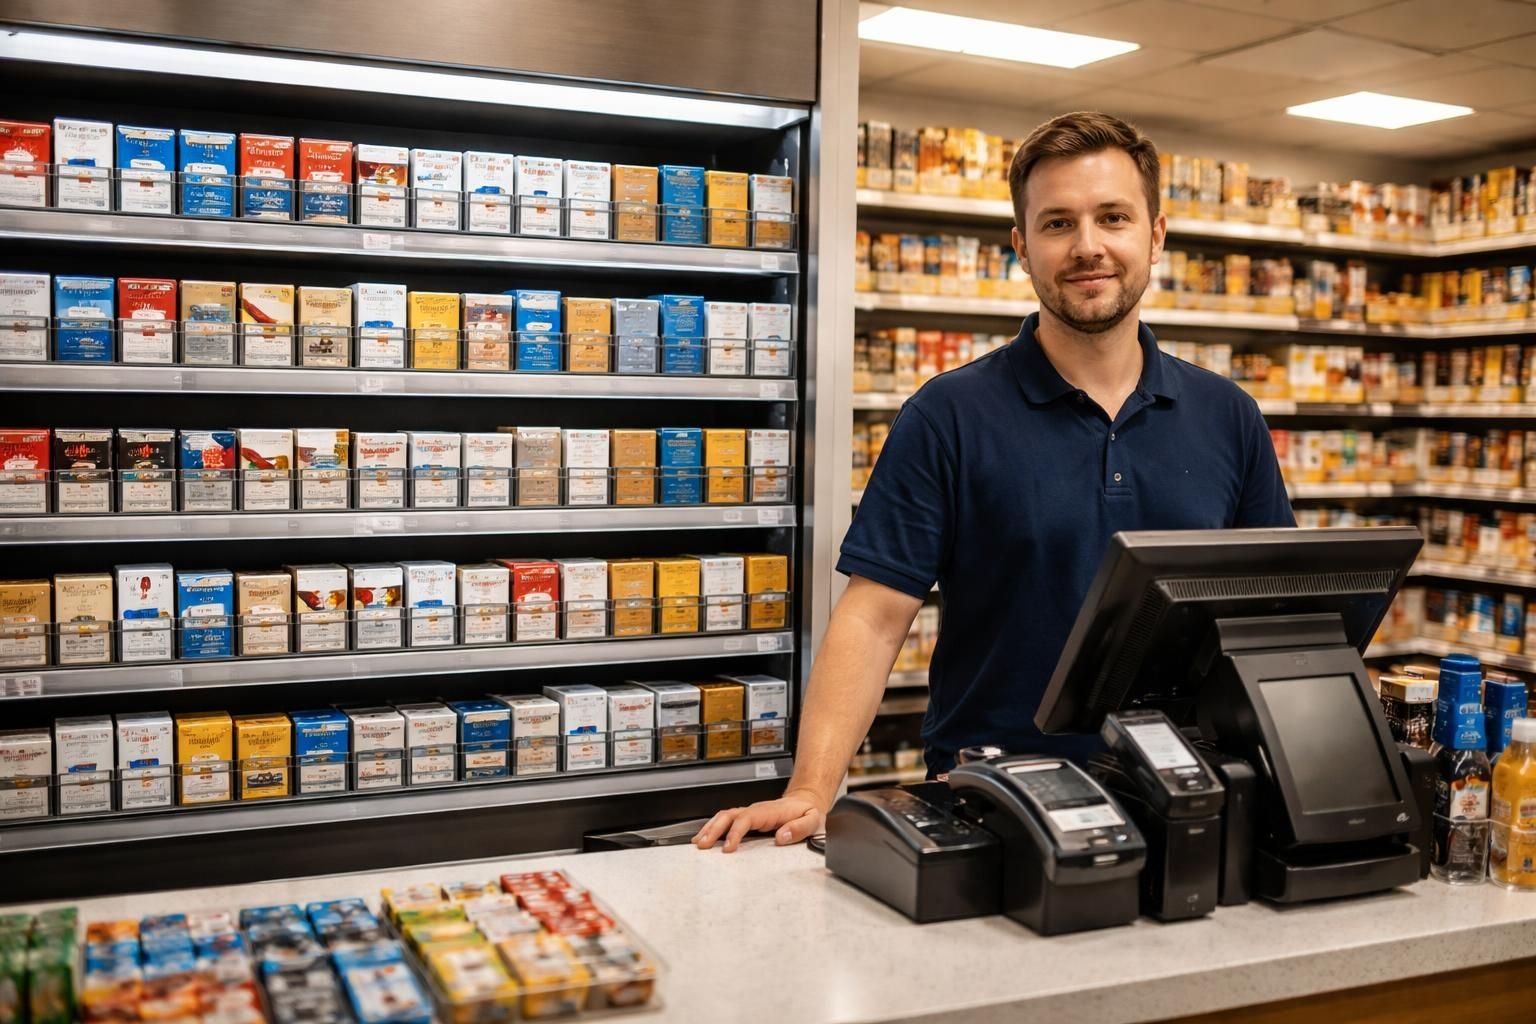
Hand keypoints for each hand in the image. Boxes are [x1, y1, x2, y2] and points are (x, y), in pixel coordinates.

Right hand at [692, 789, 825, 852]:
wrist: (806, 801)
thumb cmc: (808, 813)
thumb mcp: (813, 820)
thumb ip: (799, 828)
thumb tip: (782, 836)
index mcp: (770, 812)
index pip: (747, 819)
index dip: (735, 832)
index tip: (728, 848)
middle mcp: (756, 811)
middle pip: (729, 814)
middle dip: (713, 829)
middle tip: (703, 845)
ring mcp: (750, 813)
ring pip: (724, 816)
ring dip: (710, 828)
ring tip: (698, 843)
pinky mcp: (748, 818)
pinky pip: (727, 820)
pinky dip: (713, 828)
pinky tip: (705, 838)